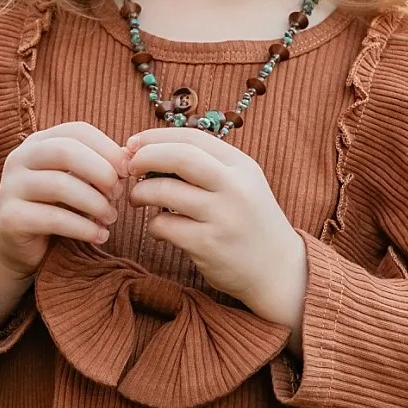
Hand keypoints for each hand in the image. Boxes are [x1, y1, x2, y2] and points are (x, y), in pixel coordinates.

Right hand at [0, 121, 128, 279]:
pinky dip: (84, 228)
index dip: (107, 148)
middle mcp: (19, 158)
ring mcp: (10, 187)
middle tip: (118, 194)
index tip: (127, 171)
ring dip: (96, 203)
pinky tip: (100, 236)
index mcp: (37, 142)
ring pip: (61, 185)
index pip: (77, 131)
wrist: (20, 247)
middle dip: (101, 172)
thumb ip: (100, 166)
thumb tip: (131, 155)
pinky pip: (54, 218)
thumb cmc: (56, 208)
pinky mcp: (10, 217)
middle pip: (66, 151)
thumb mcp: (78, 182)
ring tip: (111, 218)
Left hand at [123, 127, 307, 330]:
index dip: (156, 136)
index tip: (134, 144)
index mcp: (242, 165)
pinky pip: (164, 226)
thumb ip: (206, 165)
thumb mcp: (241, 183)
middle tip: (129, 167)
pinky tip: (160, 229)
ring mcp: (222, 216)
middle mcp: (235, 187)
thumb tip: (150, 150)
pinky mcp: (208, 245)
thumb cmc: (250, 221)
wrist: (278, 270)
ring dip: (141, 193)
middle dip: (144, 157)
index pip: (192, 137)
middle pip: (178, 156)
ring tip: (138, 199)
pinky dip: (153, 225)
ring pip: (164, 191)